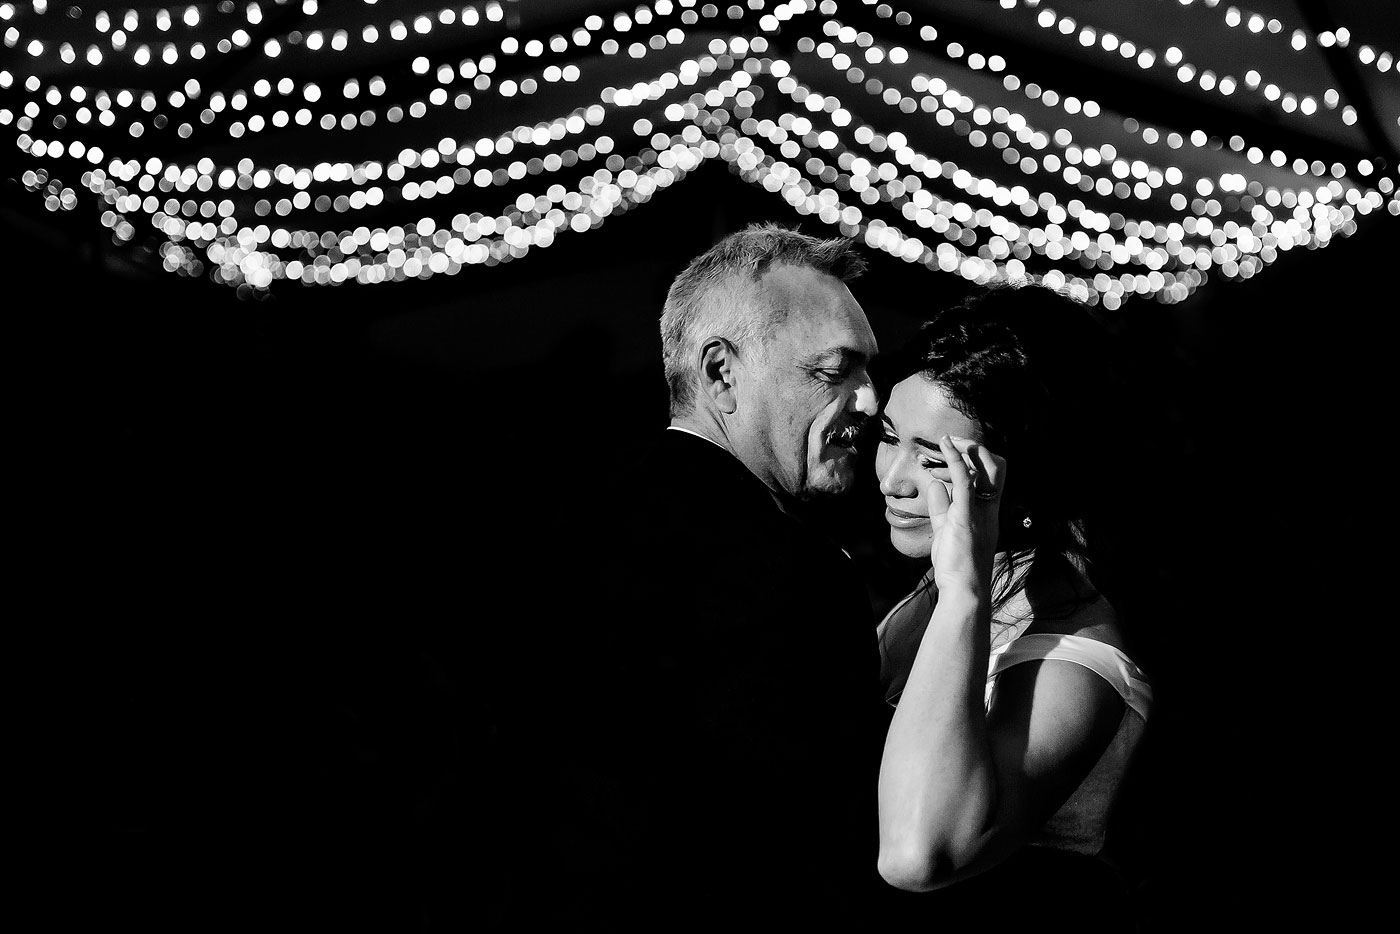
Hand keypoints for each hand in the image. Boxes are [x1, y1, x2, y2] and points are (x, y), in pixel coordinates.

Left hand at [926, 435, 1005, 596]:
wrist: (964, 590)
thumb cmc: (957, 567)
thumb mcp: (946, 530)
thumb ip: (942, 508)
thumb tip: (935, 486)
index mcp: (988, 513)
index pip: (992, 478)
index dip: (976, 461)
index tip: (954, 456)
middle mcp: (990, 509)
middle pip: (996, 467)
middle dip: (976, 449)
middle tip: (952, 443)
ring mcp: (981, 511)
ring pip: (986, 467)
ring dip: (966, 449)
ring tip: (948, 440)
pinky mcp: (966, 515)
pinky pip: (965, 479)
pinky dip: (955, 457)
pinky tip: (945, 444)